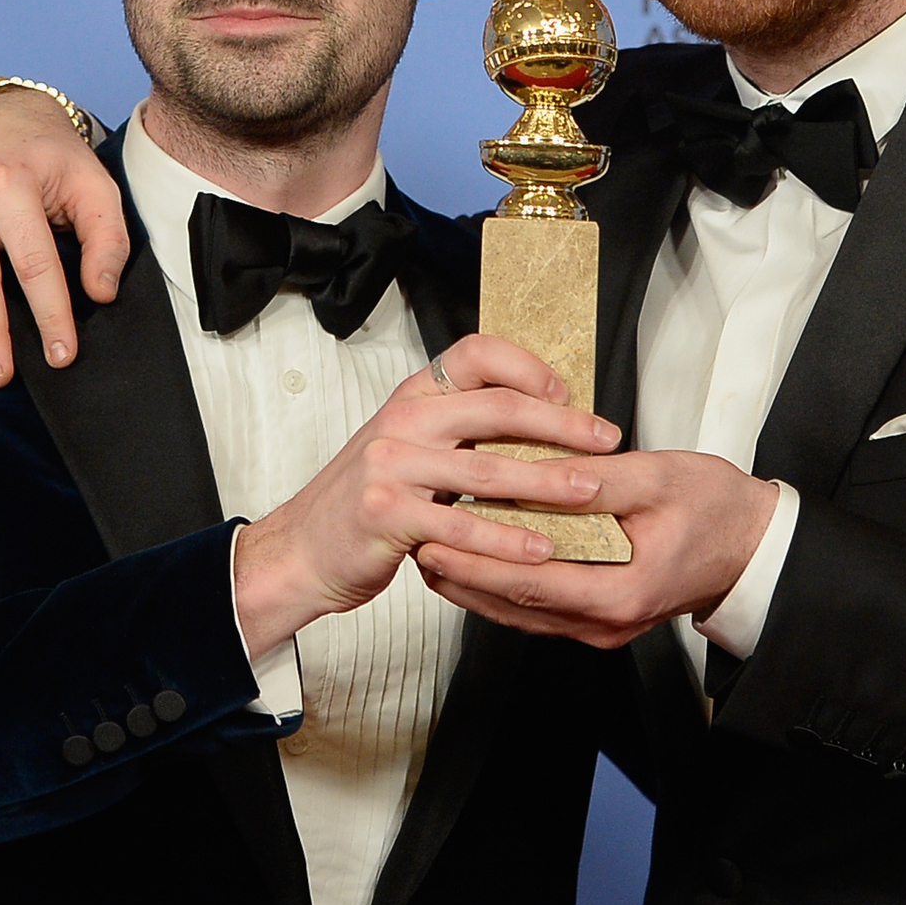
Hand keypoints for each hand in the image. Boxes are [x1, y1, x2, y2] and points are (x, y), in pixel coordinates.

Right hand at [231, 335, 623, 656]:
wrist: (300, 550)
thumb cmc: (363, 502)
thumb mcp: (407, 448)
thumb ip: (457, 431)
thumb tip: (537, 420)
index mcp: (413, 396)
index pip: (475, 353)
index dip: (526, 364)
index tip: (568, 389)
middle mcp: (403, 420)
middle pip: (497, 407)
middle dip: (562, 423)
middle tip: (605, 439)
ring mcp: (391, 465)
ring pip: (488, 468)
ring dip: (548, 482)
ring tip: (590, 492)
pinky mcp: (387, 513)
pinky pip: (461, 524)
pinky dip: (507, 539)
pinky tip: (541, 547)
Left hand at [414, 449, 779, 649]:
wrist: (752, 545)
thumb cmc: (715, 508)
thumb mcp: (661, 479)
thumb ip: (601, 479)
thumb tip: (548, 470)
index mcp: (622, 592)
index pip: (532, 579)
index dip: (478, 559)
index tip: (435, 534)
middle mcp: (607, 621)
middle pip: (518, 604)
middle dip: (462, 574)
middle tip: (416, 542)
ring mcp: (604, 626)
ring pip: (524, 611)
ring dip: (476, 584)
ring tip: (431, 552)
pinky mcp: (601, 617)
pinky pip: (541, 608)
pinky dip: (504, 588)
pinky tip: (477, 565)